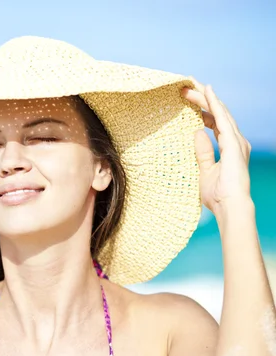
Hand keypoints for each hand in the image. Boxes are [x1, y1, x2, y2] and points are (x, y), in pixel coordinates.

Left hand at [181, 77, 251, 217]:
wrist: (229, 207)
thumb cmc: (217, 195)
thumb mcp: (204, 171)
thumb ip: (202, 152)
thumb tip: (196, 133)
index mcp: (228, 147)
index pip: (214, 122)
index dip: (202, 110)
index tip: (187, 100)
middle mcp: (235, 141)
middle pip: (217, 113)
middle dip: (202, 99)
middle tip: (185, 87)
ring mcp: (236, 141)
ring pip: (219, 112)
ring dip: (205, 97)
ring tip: (192, 84)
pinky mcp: (233, 143)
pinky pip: (222, 118)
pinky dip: (214, 104)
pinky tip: (207, 92)